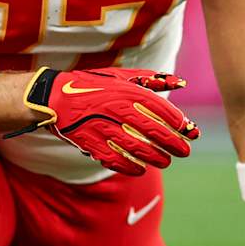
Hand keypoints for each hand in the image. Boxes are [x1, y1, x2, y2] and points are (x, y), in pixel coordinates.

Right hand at [6, 67, 198, 175]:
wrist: (54, 97)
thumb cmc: (94, 85)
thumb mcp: (122, 76)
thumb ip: (152, 79)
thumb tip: (182, 82)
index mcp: (127, 91)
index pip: (160, 109)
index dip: (179, 122)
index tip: (190, 131)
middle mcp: (116, 109)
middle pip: (153, 131)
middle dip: (173, 144)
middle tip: (185, 152)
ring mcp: (103, 128)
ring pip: (137, 148)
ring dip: (156, 158)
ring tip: (166, 161)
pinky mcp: (90, 144)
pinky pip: (115, 160)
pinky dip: (131, 167)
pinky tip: (141, 169)